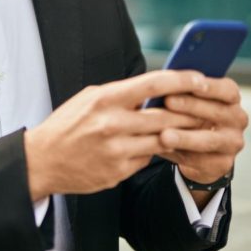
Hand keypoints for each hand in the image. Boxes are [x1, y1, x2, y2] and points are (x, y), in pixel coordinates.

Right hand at [23, 70, 209, 199]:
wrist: (42, 161)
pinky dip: (155, 152)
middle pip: (165, 116)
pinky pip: (147, 159)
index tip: (200, 77)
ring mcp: (116, 151)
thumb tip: (157, 89)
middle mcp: (112, 124)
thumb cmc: (68, 124)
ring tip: (195, 128)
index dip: (181, 79)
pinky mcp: (118, 172)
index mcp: (105, 99)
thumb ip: (122, 94)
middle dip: (191, 112)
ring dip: (181, 134)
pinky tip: (160, 146)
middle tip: (208, 108)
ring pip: (163, 140)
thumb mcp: (90, 98)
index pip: (153, 83)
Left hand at [157, 76, 247, 185]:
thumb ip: (182, 92)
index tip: (190, 81)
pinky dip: (179, 153)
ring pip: (209, 140)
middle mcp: (238, 119)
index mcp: (231, 98)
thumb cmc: (190, 115)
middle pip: (218, 112)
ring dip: (185, 137)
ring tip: (164, 135)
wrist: (198, 148)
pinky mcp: (223, 164)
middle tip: (168, 101)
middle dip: (191, 106)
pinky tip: (163, 149)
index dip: (210, 86)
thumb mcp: (190, 100)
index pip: (227, 90)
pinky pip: (200, 160)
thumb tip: (161, 85)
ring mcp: (233, 143)